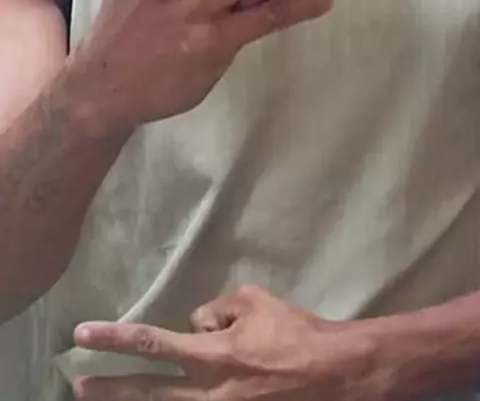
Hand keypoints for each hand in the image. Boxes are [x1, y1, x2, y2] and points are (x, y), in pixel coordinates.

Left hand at [72, 285, 381, 400]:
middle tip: (75, 386)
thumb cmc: (296, 332)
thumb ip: (215, 311)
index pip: (152, 344)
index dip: (114, 339)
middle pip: (148, 394)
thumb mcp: (254, 302)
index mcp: (213, 356)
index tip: (82, 334)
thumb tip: (195, 326)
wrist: (337, 375)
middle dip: (109, 391)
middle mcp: (209, 394)